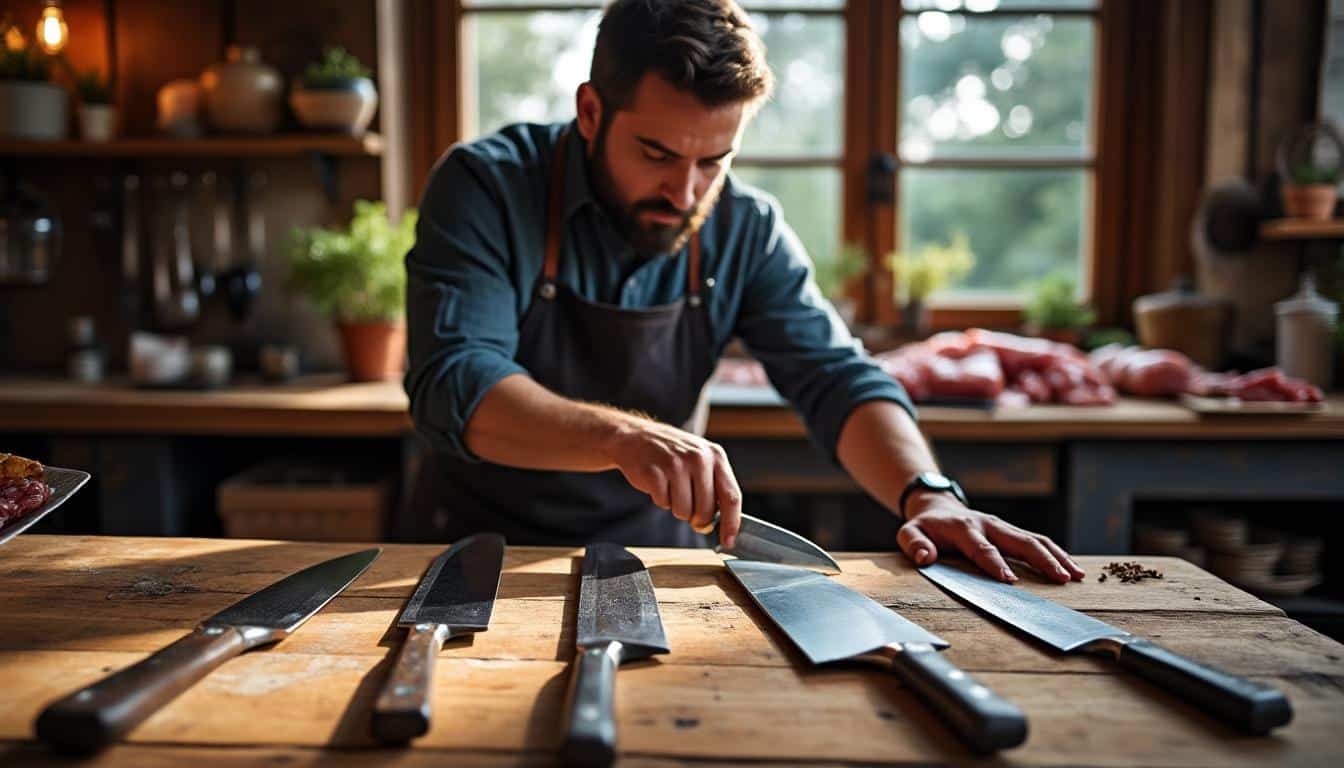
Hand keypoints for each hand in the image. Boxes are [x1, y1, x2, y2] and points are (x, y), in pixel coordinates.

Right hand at [604, 417, 742, 547]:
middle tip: (688, 507)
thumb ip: (714, 489)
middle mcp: (698, 458)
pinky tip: (659, 483)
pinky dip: (660, 499)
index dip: (731, 523)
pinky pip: (663, 504)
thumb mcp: (701, 461)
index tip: (729, 541)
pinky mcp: (654, 472)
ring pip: (684, 511)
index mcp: (716, 456)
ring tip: (671, 487)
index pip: (731, 496)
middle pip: (707, 510)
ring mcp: (676, 464)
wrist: (637, 437)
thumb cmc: (673, 454)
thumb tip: (721, 526)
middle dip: (697, 518)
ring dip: (676, 507)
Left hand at [897, 492, 1084, 582]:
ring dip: (1057, 557)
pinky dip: (1056, 553)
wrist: (937, 506)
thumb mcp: (909, 533)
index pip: (982, 548)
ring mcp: (1003, 526)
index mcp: (964, 529)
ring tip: (1076, 575)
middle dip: (1042, 560)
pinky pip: (1037, 540)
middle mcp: (988, 525)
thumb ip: (915, 545)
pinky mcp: (1011, 531)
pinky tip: (1073, 568)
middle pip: (1020, 541)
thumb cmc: (924, 527)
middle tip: (1061, 579)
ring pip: (1034, 539)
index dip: (995, 564)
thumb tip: (926, 557)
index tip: (1010, 581)